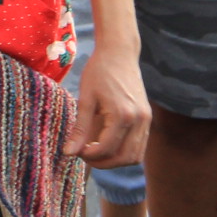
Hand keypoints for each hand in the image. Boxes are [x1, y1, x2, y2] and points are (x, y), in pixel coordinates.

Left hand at [74, 45, 151, 167]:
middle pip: (125, 158)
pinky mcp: (147, 119)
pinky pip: (139, 145)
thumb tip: (69, 153)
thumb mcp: (85, 99)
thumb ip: (79, 128)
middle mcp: (140, 121)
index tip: (75, 152)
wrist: (119, 54)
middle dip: (103, 163)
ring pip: (135, 156)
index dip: (89, 156)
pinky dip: (124, 151)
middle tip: (83, 156)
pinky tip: (106, 144)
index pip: (107, 148)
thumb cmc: (98, 72)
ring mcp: (147, 120)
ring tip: (94, 152)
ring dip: (116, 160)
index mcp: (123, 115)